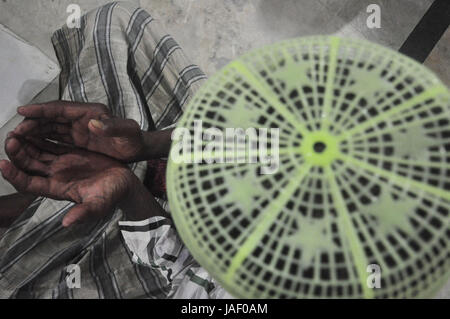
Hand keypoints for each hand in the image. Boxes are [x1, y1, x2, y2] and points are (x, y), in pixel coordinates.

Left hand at [0, 134, 137, 226]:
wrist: (125, 184)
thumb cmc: (113, 194)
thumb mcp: (99, 205)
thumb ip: (84, 213)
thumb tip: (67, 223)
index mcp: (57, 189)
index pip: (28, 184)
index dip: (14, 175)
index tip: (3, 164)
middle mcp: (55, 177)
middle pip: (27, 166)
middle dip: (15, 153)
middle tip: (11, 139)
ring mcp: (61, 165)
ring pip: (35, 154)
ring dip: (24, 143)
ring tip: (18, 130)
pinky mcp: (69, 154)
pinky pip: (49, 144)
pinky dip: (40, 136)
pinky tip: (35, 127)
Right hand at [14, 101, 145, 161]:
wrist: (139, 148)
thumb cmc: (134, 139)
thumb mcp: (127, 132)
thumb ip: (112, 127)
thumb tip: (94, 124)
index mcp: (90, 112)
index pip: (61, 108)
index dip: (42, 109)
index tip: (23, 110)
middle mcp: (81, 119)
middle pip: (51, 118)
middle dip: (32, 122)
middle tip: (15, 131)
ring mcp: (78, 129)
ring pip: (51, 128)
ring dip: (34, 132)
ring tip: (17, 139)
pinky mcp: (78, 140)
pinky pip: (56, 139)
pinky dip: (43, 141)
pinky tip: (31, 147)